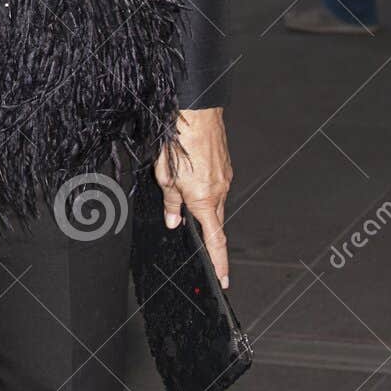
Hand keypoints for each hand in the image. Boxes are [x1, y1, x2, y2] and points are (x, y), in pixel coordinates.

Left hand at [153, 107, 232, 287]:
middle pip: (214, 221)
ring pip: (214, 201)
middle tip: (195, 232)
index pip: (215, 240)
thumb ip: (171, 203)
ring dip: (202, 203)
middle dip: (205, 230)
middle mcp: (219, 191)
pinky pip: (216, 184)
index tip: (223, 279)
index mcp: (203, 199)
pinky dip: (205, 187)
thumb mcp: (165, 177)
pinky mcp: (225, 165)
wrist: (197, 111)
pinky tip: (192, 175)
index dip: (219, 262)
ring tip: (183, 189)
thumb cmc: (179, 141)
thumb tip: (174, 221)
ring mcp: (225, 177)